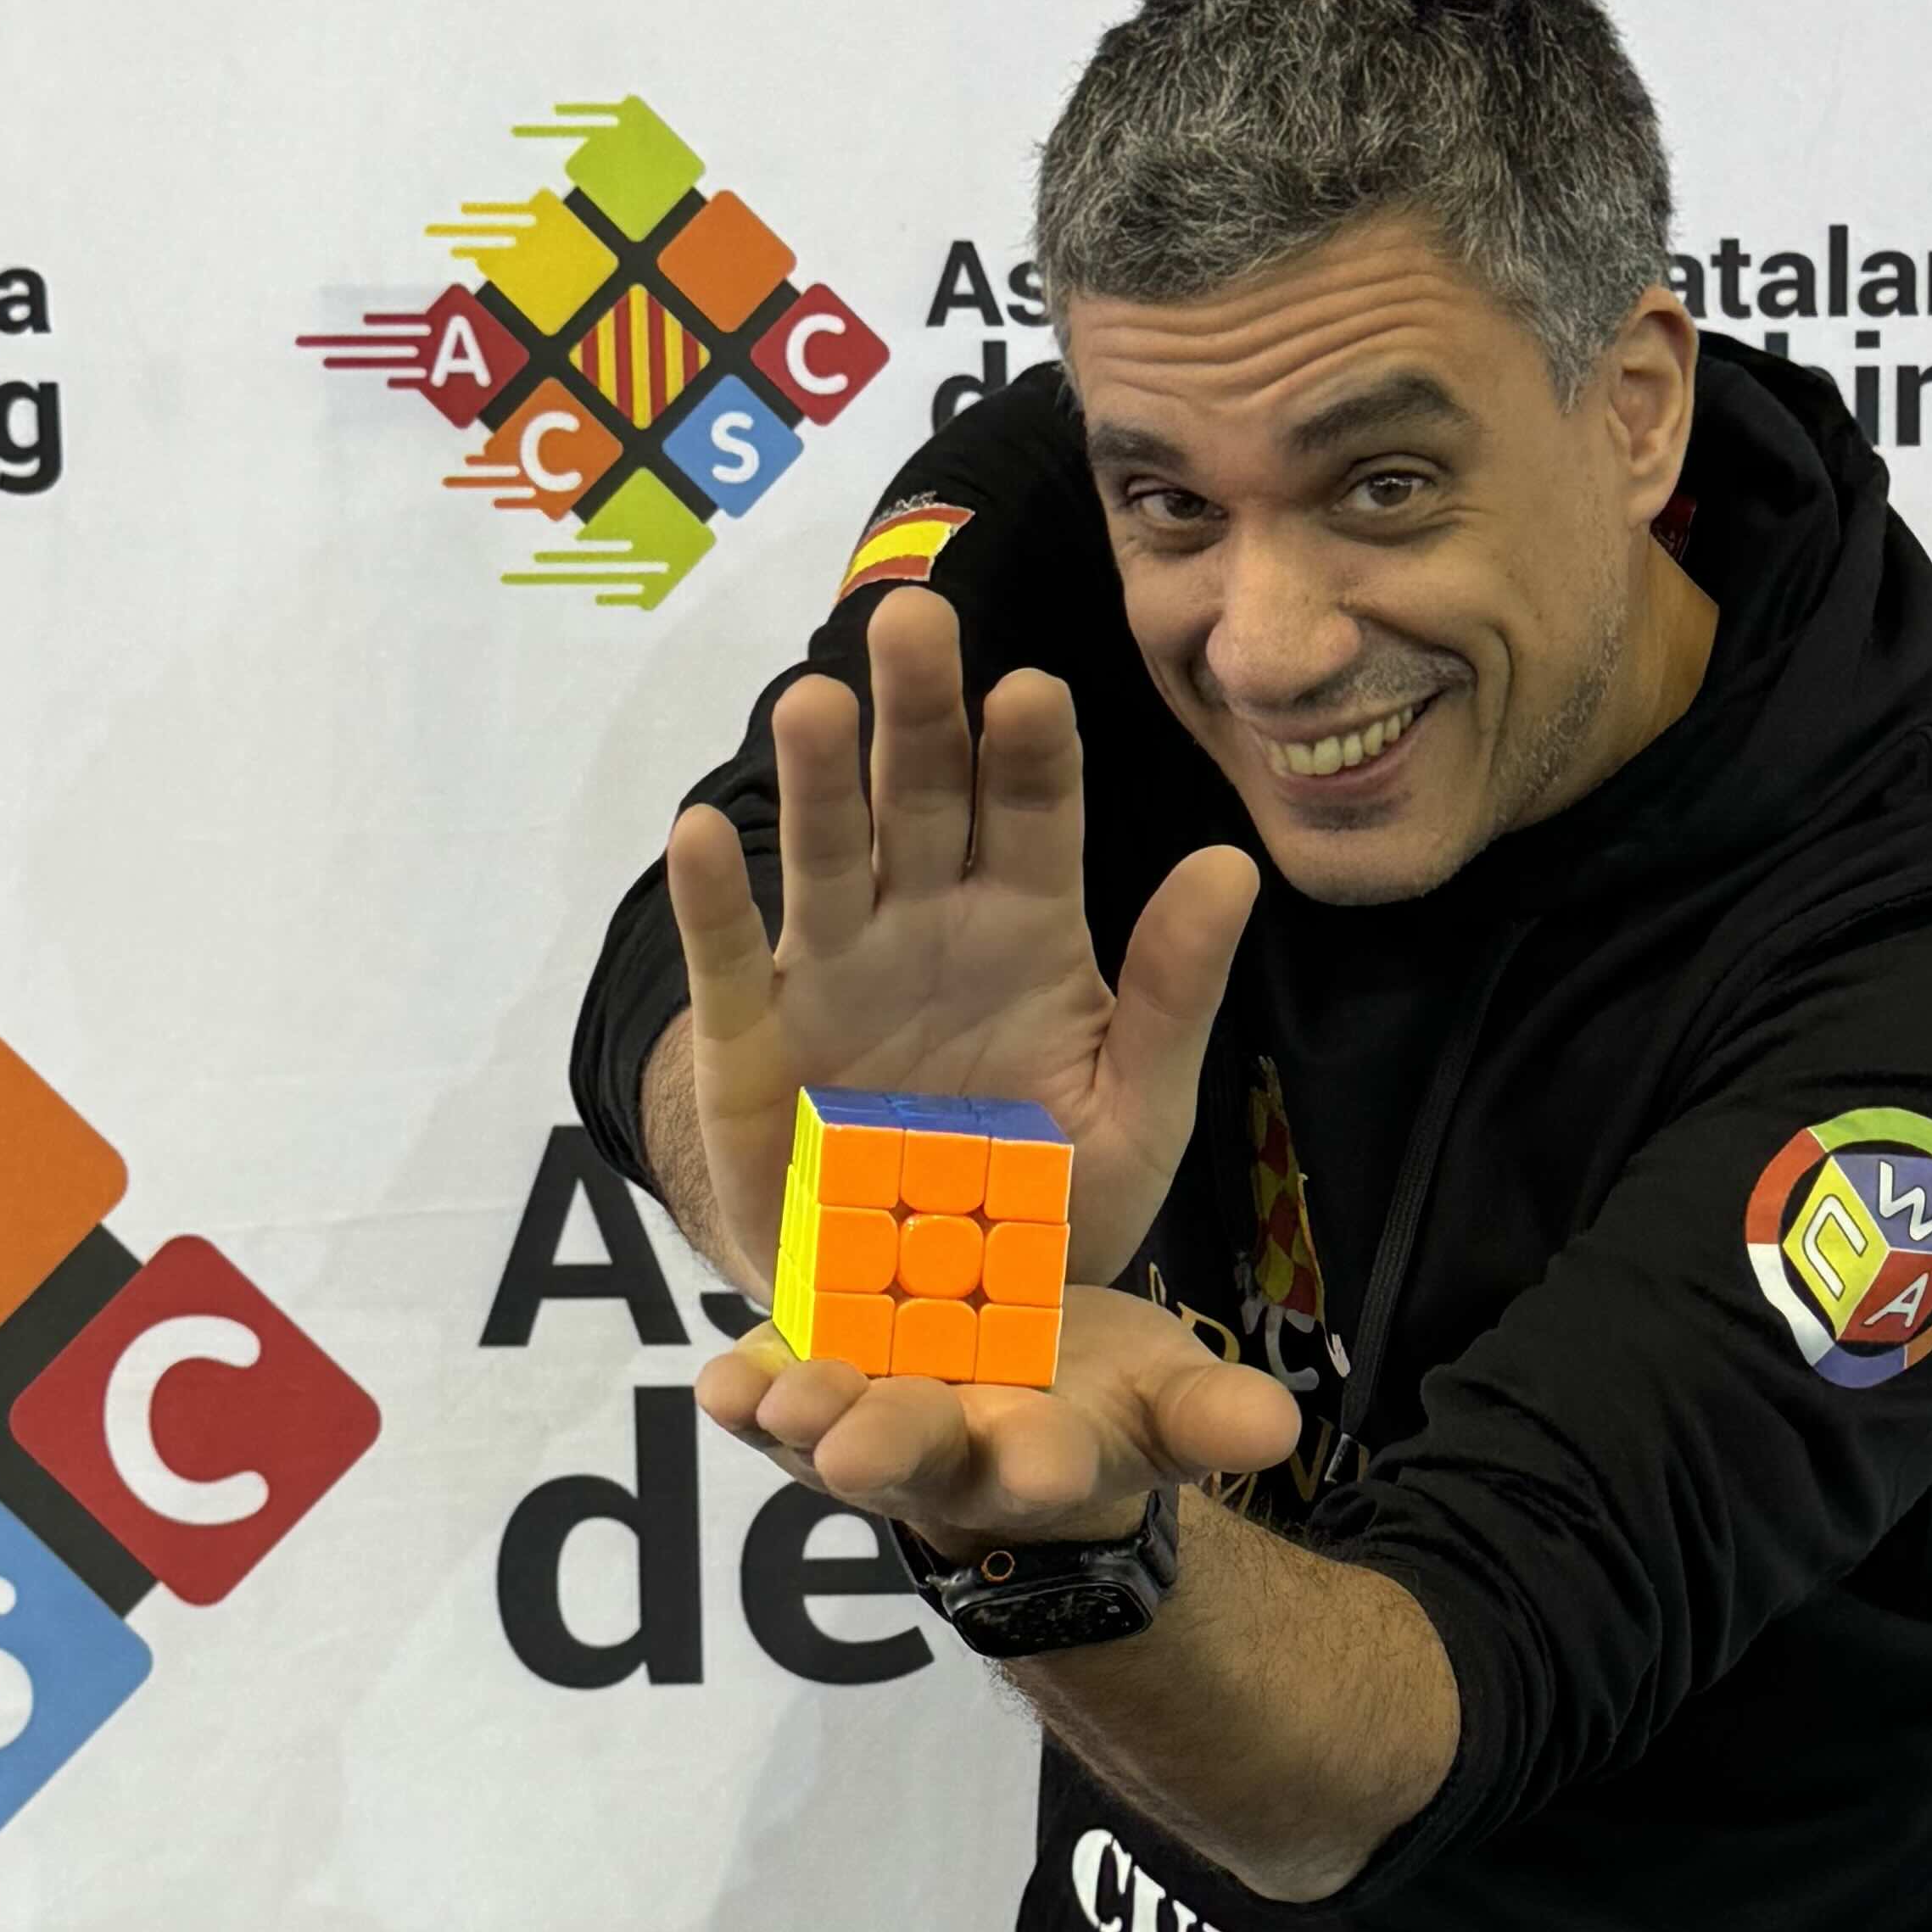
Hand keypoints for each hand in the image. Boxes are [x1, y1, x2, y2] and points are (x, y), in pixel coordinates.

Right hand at [668, 588, 1258, 1294]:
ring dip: (819, 779)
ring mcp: (834, 971)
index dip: (1032, 752)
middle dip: (920, 711)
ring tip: (814, 704)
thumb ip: (1177, 994)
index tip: (1033, 691)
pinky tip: (699, 831)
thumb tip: (1232, 863)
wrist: (939, 1311)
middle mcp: (928, 923)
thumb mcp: (1139, 1113)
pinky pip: (731, 959)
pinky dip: (712, 899)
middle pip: (923, 797)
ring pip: (828, 854)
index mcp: (1031, 927)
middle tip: (915, 619)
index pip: (1036, 814)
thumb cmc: (1046, 1201)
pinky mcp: (753, 1037)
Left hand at [694, 1283, 1300, 1561]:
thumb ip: (1213, 1417)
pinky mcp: (803, 1397)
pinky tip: (720, 1377)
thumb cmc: (1098, 1401)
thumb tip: (1278, 1426)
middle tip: (860, 1449)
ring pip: (826, 1433)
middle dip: (892, 1450)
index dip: (1046, 1464)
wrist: (1009, 1402)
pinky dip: (743, 1393)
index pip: (1051, 1466)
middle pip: (918, 1456)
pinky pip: (764, 1401)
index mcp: (1045, 1460)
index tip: (1044, 1463)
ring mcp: (863, 1438)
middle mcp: (944, 1464)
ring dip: (801, 1418)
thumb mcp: (1167, 1403)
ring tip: (774, 1396)